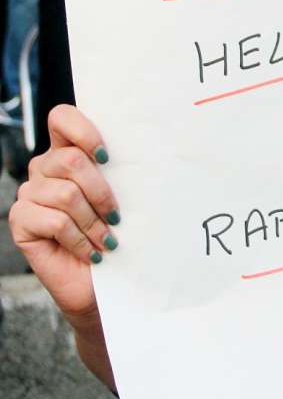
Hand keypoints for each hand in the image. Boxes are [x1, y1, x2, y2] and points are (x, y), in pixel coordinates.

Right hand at [8, 104, 118, 330]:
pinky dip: (79, 238)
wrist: (102, 280)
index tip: (108, 155)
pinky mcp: (21, 221)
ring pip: (65, 193)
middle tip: (117, 217)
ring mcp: (29, 194)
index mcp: (67, 152)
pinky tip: (91, 251)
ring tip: (107, 239)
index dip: (82, 130)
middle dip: (101, 191)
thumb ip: (117, 169)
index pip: (61, 118)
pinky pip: (54, 221)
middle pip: (70, 160)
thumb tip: (146, 148)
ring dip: (93, 221)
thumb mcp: (120, 195)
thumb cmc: (114, 233)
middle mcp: (44, 168)